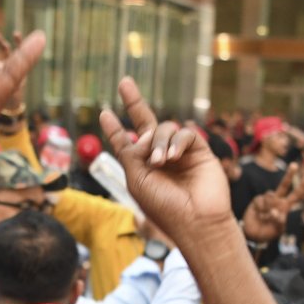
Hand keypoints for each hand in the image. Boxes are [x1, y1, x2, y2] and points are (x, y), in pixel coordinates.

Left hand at [99, 77, 229, 241]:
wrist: (196, 221)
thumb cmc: (164, 206)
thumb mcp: (137, 180)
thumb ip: (132, 152)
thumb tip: (143, 131)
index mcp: (142, 167)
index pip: (127, 143)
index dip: (115, 129)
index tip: (104, 113)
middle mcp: (159, 157)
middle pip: (146, 123)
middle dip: (133, 102)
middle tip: (124, 82)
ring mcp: (179, 153)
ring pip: (164, 129)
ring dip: (159, 142)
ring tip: (160, 162)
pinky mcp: (199, 150)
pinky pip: (185, 133)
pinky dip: (177, 142)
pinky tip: (173, 157)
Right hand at [241, 163, 297, 242]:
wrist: (253, 235)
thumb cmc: (268, 232)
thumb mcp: (277, 229)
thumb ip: (279, 221)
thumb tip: (274, 211)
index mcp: (285, 206)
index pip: (296, 195)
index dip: (302, 186)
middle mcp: (277, 200)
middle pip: (284, 185)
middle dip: (290, 175)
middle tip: (294, 165)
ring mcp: (266, 200)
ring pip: (270, 195)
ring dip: (269, 206)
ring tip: (265, 217)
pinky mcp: (256, 201)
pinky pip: (260, 201)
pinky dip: (260, 210)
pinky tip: (259, 215)